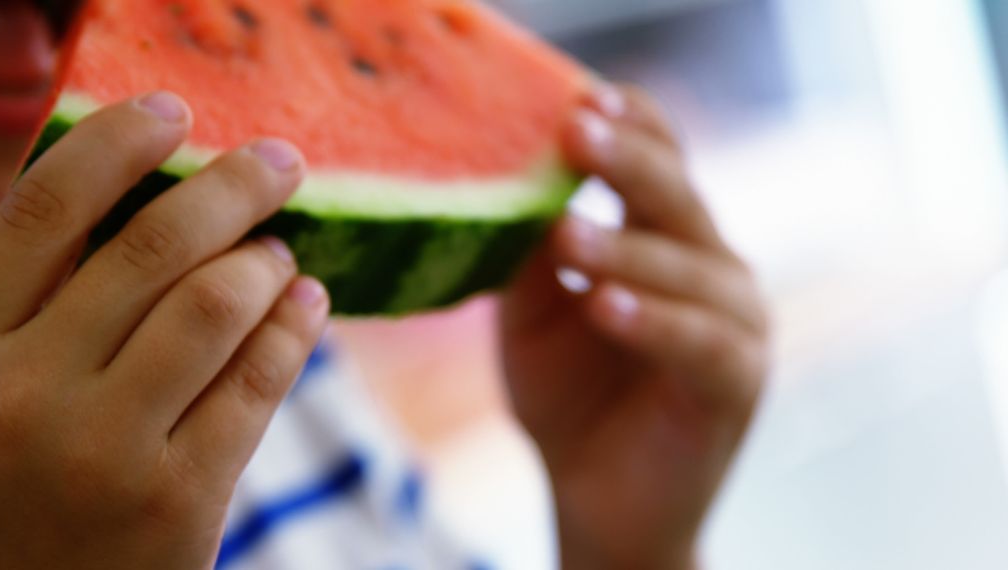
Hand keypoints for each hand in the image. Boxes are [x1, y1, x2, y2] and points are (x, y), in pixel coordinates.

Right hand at [0, 93, 328, 568]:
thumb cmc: (1, 488)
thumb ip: (36, 302)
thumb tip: (146, 192)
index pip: (43, 208)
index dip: (117, 142)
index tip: (176, 111)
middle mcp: (21, 393)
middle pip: (154, 245)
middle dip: (236, 186)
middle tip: (283, 162)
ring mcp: (102, 452)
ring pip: (218, 305)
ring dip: (267, 261)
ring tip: (280, 253)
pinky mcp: (177, 501)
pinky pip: (259, 380)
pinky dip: (296, 326)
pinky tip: (307, 302)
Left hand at [501, 85, 768, 568]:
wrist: (596, 497)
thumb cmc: (568, 396)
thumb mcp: (534, 315)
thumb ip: (533, 255)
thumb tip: (509, 181)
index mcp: (667, 239)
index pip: (662, 159)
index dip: (628, 125)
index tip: (574, 97)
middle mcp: (712, 267)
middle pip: (678, 196)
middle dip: (627, 162)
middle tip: (576, 131)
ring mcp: (735, 322)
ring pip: (690, 268)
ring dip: (628, 250)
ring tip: (568, 237)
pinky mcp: (738, 381)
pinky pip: (700, 342)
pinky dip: (653, 322)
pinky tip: (604, 307)